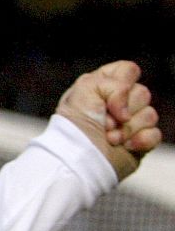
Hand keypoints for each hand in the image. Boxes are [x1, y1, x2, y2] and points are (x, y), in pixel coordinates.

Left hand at [55, 60, 160, 179]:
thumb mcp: (85, 88)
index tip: (105, 99)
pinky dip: (140, 141)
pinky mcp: (140, 142)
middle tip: (103, 123)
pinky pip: (155, 134)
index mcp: (103, 86)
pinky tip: (125, 147)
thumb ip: (113, 83)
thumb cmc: (75, 124)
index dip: (122, 83)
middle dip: (121, 111)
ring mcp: (131, 123)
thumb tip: (128, 110)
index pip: (129, 70)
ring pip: (150, 115)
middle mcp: (119, 103)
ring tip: (109, 138)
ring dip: (127, 129)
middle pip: (143, 93)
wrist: (78, 159)